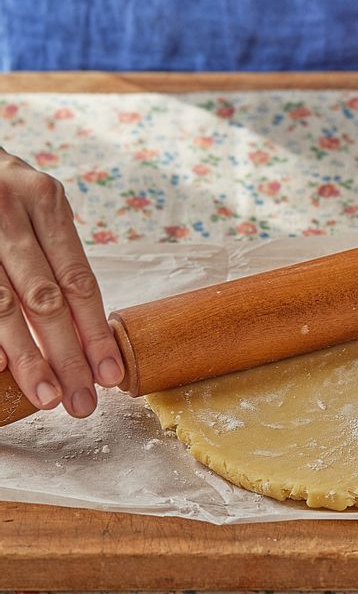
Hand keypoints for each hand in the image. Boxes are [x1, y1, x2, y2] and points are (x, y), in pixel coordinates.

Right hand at [0, 149, 123, 416]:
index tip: (111, 374)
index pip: (80, 281)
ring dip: (28, 357)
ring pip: (4, 305)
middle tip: (82, 401)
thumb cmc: (0, 192)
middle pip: (47, 300)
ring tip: (48, 396)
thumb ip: (55, 255)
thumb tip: (82, 330)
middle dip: (68, 356)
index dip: (96, 332)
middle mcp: (10, 212)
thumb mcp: (34, 205)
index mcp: (47, 203)